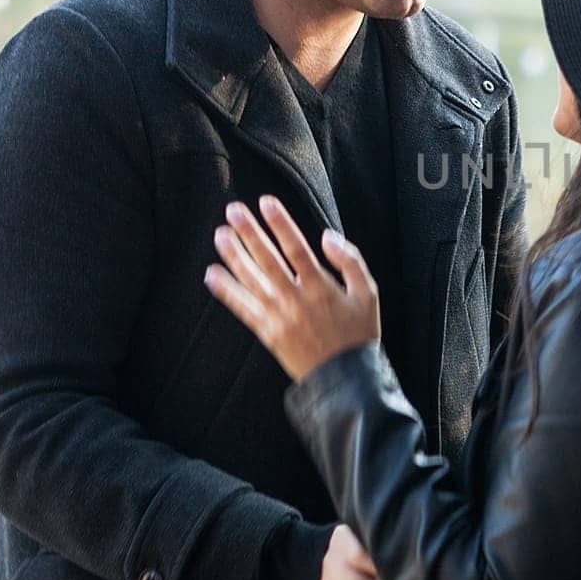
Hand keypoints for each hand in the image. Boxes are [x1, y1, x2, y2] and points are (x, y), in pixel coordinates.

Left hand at [204, 195, 380, 379]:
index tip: (266, 202)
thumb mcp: (368, 293)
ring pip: (252, 280)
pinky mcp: (268, 333)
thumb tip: (327, 236)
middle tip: (234, 211)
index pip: (296, 248)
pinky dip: (226, 292)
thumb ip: (350, 260)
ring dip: (234, 256)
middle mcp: (296, 298)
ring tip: (220, 235)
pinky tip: (212, 275)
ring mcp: (279, 316)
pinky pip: (242, 309)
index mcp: (321, 286)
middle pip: (268, 259)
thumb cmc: (359, 332)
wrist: (344, 377)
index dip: (280, 223)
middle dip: (250, 233)